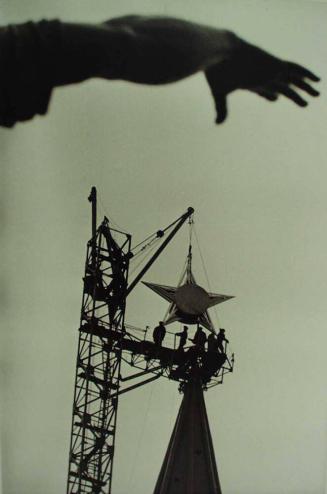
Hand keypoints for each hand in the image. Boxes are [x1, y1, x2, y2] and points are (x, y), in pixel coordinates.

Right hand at [205, 39, 319, 122]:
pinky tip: (317, 80)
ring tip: (317, 94)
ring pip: (292, 80)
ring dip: (305, 87)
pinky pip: (296, 70)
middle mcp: (262, 75)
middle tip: (304, 102)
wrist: (221, 51)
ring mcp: (270, 70)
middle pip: (282, 86)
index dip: (270, 94)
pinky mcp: (276, 66)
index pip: (263, 89)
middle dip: (292, 94)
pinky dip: (307, 75)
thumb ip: (221, 109)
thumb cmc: (216, 71)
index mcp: (249, 80)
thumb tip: (217, 124)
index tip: (275, 98)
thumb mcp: (218, 92)